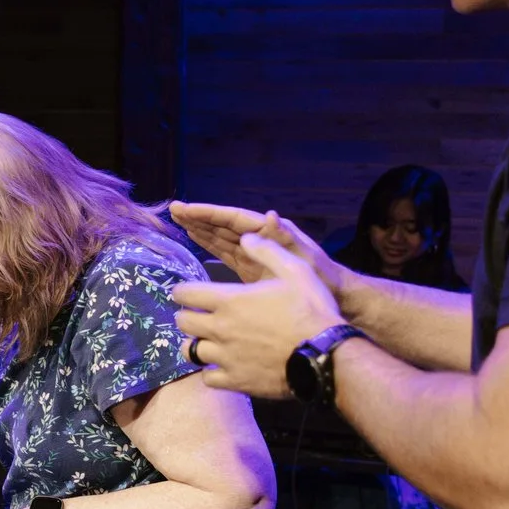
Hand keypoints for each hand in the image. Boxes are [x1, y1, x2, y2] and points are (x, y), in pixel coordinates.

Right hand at [169, 201, 349, 295]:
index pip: (231, 219)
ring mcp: (255, 255)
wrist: (335, 299)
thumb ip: (285, 238)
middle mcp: (259, 240)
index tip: (184, 209)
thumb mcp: (304, 257)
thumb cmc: (322, 277)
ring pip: (222, 238)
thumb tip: (269, 215)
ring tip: (179, 222)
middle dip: (199, 217)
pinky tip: (197, 243)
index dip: (207, 213)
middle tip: (174, 210)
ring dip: (202, 230)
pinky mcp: (252, 270)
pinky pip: (226, 254)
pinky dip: (210, 247)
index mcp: (268, 234)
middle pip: (223, 225)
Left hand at [171, 234, 346, 399]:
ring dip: (196, 344)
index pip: (184, 293)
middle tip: (200, 316)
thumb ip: (266, 251)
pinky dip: (212, 372)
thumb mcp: (295, 270)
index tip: (190, 293)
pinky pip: (208, 378)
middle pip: (182, 322)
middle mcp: (220, 329)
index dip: (184, 291)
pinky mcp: (236, 381)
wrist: (326, 354)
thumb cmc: (311, 309)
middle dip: (187, 316)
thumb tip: (245, 238)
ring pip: (190, 351)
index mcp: (229, 300)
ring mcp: (225, 357)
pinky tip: (223, 367)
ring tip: (208, 342)